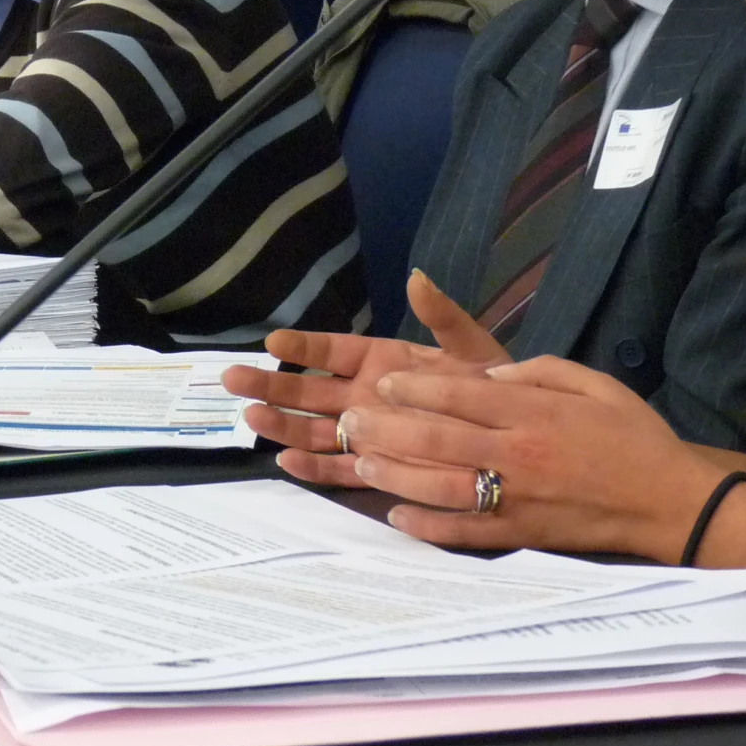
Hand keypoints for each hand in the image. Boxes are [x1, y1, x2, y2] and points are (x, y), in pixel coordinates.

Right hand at [222, 269, 508, 486]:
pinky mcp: (375, 467)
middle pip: (307, 390)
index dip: (303, 345)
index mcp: (380, 361)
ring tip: (251, 415)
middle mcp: (363, 396)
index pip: (331, 350)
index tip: (274, 340)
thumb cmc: (490, 386)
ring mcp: (365, 433)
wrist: (513, 436)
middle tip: (232, 377)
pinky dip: (311, 468)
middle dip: (271, 383)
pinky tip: (284, 460)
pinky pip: (336, 469)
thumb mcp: (469, 346)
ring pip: (312, 429)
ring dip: (281, 423)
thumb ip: (441, 315)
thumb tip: (417, 276)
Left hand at [336, 352, 717, 559]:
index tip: (384, 381)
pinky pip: (464, 532)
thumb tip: (485, 377)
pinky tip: (397, 515)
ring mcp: (517, 498)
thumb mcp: (593, 382)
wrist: (670, 500)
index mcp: (534, 412)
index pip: (459, 395)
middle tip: (351, 418)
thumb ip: (538, 371)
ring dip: (396, 472)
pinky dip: (427, 526)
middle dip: (387, 426)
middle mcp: (518, 454)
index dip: (415, 387)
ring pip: (441, 485)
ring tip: (360, 459)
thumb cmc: (632, 435)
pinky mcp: (521, 534)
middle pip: (437, 438)